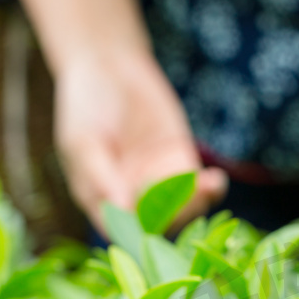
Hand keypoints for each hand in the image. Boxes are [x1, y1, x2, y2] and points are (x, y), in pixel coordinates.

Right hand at [56, 46, 226, 233]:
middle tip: (188, 198)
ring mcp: (158, 184)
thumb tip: (121, 210)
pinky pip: (199, 188)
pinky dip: (210, 189)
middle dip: (174, 214)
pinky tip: (215, 180)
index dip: (136, 232)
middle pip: (156, 223)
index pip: (119, 229)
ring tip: (207, 185)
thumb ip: (99, 176)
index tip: (152, 220)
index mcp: (100, 200)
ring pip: (182, 209)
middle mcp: (130, 199)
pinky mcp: (181, 165)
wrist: (110, 67)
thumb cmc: (86, 104)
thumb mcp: (83, 140)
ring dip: (196, 203)